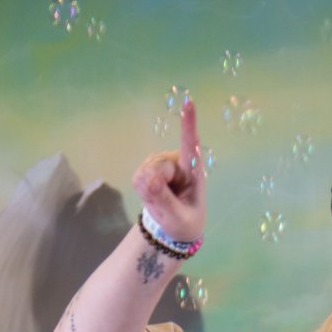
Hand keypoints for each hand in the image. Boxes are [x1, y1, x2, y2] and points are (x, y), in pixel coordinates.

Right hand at [132, 98, 205, 242]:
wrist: (173, 228)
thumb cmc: (184, 223)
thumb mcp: (177, 218)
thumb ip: (164, 201)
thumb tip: (149, 180)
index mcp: (194, 171)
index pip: (190, 145)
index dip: (188, 124)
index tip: (188, 103)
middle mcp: (178, 161)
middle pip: (158, 167)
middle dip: (156, 187)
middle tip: (166, 204)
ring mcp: (162, 162)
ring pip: (146, 172)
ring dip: (149, 191)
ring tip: (162, 200)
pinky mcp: (148, 167)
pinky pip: (138, 177)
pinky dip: (142, 190)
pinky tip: (153, 195)